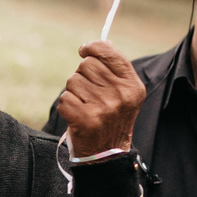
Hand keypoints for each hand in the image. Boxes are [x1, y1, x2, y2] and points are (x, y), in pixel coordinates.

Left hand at [55, 40, 145, 160]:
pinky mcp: (85, 119)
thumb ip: (114, 69)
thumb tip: (101, 42)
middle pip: (87, 65)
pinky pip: (64, 98)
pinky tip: (76, 117)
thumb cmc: (111, 120)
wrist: (107, 155)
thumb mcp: (123, 94)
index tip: (84, 50)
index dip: (93, 47)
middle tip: (89, 95)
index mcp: (132, 86)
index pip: (109, 53)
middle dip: (82, 76)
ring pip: (73, 81)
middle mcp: (120, 95)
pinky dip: (66, 107)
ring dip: (73, 93)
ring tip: (84, 107)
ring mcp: (103, 108)